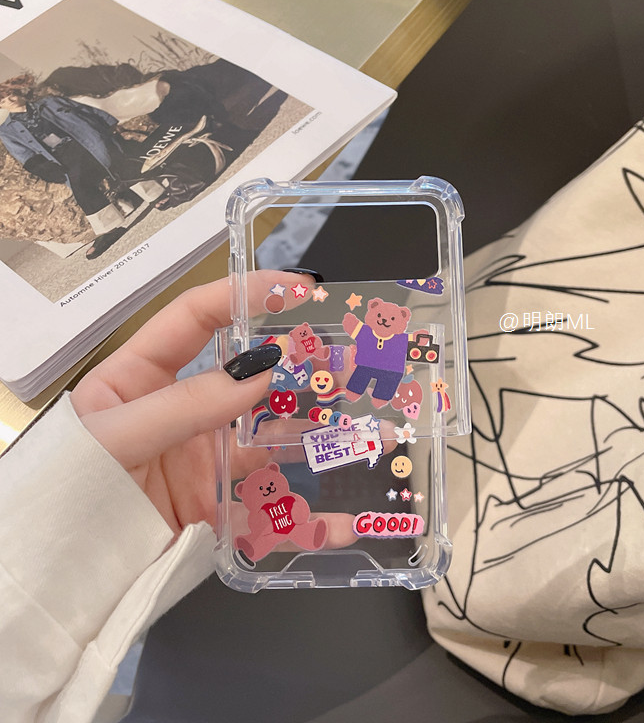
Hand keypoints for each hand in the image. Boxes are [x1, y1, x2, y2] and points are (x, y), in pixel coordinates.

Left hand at [70, 270, 354, 540]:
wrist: (54, 579)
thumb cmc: (64, 493)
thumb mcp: (114, 437)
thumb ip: (185, 405)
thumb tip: (262, 372)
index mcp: (141, 378)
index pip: (196, 320)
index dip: (243, 295)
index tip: (294, 288)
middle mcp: (180, 413)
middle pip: (247, 380)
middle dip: (299, 369)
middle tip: (346, 361)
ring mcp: (201, 461)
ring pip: (269, 441)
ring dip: (316, 438)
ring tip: (362, 432)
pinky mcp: (216, 508)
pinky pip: (267, 509)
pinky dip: (306, 520)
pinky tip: (342, 522)